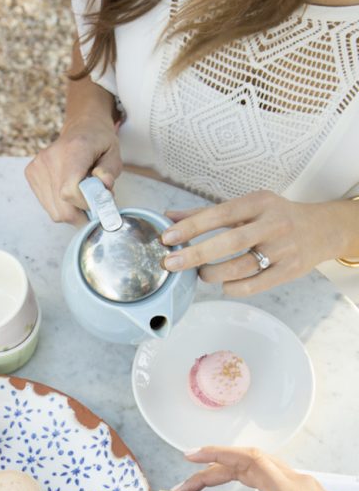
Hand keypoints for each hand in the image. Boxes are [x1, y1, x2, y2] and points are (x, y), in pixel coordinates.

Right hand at [26, 120, 122, 224]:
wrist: (81, 127)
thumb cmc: (99, 142)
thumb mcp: (114, 153)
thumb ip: (110, 172)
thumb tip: (103, 187)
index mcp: (74, 149)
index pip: (70, 191)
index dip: (85, 204)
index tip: (98, 202)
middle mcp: (51, 157)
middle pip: (62, 208)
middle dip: (82, 214)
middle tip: (93, 206)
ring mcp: (37, 166)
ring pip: (55, 212)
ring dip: (72, 211)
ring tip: (80, 195)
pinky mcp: (31, 173)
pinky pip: (48, 205)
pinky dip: (61, 206)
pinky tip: (68, 191)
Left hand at [160, 192, 357, 295]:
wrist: (322, 229)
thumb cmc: (276, 216)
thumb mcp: (247, 206)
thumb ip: (207, 213)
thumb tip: (169, 216)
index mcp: (259, 202)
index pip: (219, 214)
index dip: (191, 227)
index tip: (167, 237)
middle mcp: (272, 223)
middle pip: (229, 242)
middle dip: (195, 254)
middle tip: (171, 264)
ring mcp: (282, 249)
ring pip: (240, 267)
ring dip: (212, 274)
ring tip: (202, 274)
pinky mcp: (288, 271)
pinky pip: (253, 285)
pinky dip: (232, 288)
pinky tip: (224, 284)